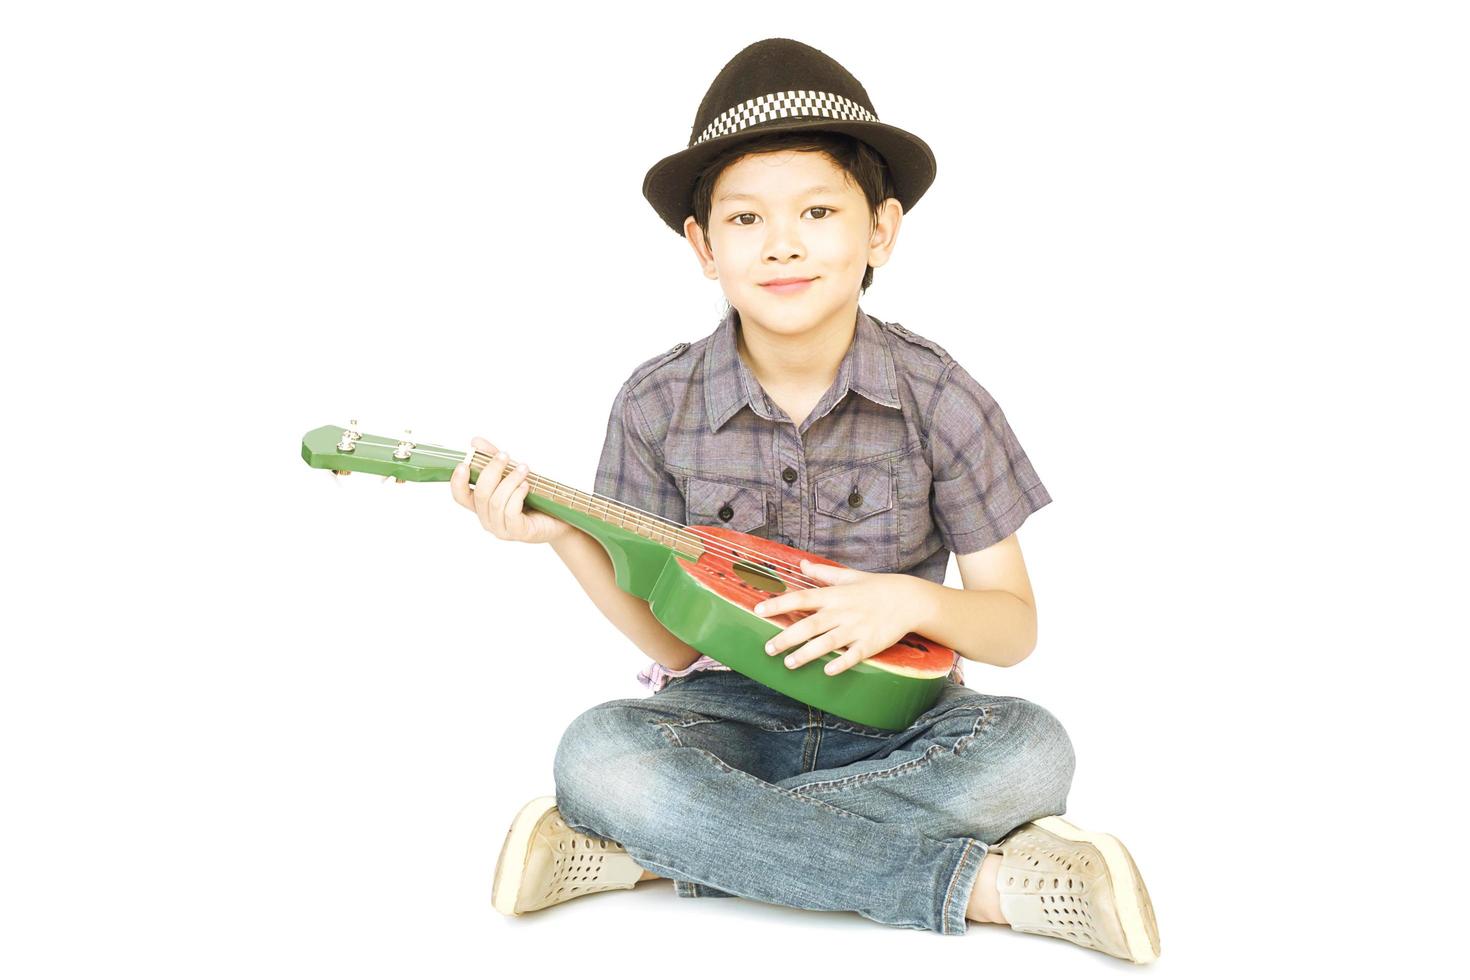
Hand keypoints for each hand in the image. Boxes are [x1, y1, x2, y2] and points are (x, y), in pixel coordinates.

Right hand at [449, 436, 570, 544]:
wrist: (560, 517)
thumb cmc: (535, 496)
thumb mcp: (513, 474)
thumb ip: (493, 460)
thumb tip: (476, 442)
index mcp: (482, 505)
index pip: (461, 496)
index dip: (457, 481)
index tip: (463, 464)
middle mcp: (488, 518)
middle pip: (481, 494)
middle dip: (491, 471)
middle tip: (504, 455)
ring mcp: (502, 529)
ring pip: (496, 502)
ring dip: (509, 481)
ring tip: (523, 468)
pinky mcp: (518, 533)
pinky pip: (510, 513)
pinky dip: (517, 495)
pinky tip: (526, 486)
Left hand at [752, 559, 927, 675]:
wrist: (909, 599)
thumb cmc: (876, 587)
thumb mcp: (849, 576)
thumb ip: (822, 573)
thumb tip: (801, 564)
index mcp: (834, 595)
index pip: (801, 598)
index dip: (779, 604)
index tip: (758, 610)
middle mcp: (842, 612)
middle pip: (809, 625)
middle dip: (787, 637)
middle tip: (768, 648)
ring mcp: (856, 629)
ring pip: (827, 643)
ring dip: (807, 654)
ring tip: (789, 664)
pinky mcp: (871, 644)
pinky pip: (854, 656)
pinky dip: (841, 663)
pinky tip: (827, 671)